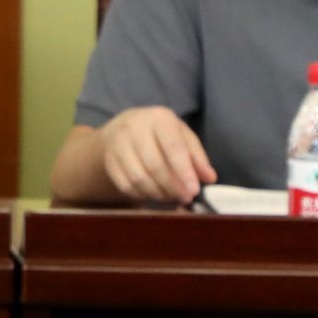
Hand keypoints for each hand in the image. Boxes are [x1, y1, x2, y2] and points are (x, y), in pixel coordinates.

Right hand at [98, 106, 214, 204]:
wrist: (122, 128)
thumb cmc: (160, 134)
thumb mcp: (182, 136)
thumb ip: (197, 156)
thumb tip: (209, 178)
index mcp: (159, 118)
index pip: (173, 147)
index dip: (184, 171)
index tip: (194, 191)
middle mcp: (134, 128)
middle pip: (154, 165)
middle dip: (172, 187)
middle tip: (185, 198)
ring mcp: (117, 144)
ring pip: (138, 178)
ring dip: (157, 193)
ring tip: (171, 197)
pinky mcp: (108, 160)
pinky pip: (125, 185)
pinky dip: (142, 195)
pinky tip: (154, 194)